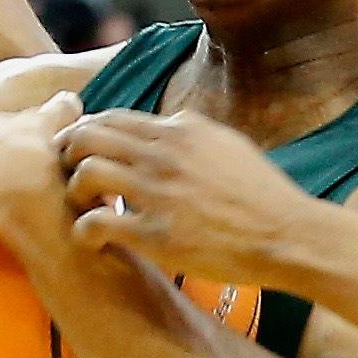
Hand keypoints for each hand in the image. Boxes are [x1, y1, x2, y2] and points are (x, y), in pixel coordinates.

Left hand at [58, 108, 311, 280]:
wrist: (287, 235)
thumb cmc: (261, 196)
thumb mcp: (227, 144)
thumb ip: (191, 132)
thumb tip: (170, 124)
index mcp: (181, 130)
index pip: (111, 117)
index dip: (85, 134)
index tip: (82, 154)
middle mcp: (165, 154)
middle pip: (87, 137)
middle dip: (69, 157)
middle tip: (73, 180)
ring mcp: (159, 193)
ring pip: (85, 174)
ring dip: (75, 192)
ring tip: (87, 209)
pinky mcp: (157, 235)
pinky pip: (97, 222)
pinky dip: (84, 230)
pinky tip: (94, 239)